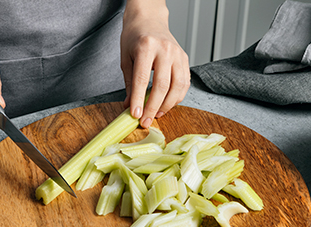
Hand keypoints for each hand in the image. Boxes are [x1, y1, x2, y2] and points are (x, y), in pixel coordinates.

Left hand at [121, 0, 189, 127]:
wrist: (149, 20)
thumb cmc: (134, 38)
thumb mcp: (126, 59)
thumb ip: (128, 83)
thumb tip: (130, 106)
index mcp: (146, 47)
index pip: (142, 79)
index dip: (139, 100)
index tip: (135, 115)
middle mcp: (165, 50)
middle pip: (162, 86)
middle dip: (153, 107)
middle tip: (145, 121)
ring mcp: (178, 54)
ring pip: (177, 87)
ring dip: (166, 105)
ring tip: (156, 115)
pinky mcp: (185, 58)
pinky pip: (184, 84)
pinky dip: (176, 97)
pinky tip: (166, 104)